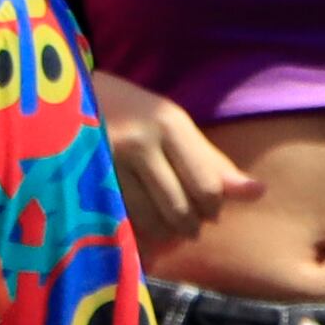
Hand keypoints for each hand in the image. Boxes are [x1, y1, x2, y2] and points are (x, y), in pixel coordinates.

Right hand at [91, 70, 255, 243]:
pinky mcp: (82, 176)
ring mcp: (106, 159)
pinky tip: (139, 223)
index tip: (210, 212)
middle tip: (189, 225)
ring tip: (166, 226)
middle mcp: (139, 141)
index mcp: (169, 124)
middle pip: (180, 207)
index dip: (213, 209)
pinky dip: (136, 229)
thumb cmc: (133, 112)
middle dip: (190, 225)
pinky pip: (120, 217)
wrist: (66, 92)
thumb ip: (214, 163)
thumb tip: (258, 192)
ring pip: (149, 217)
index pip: (207, 187)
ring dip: (164, 232)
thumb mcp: (175, 127)